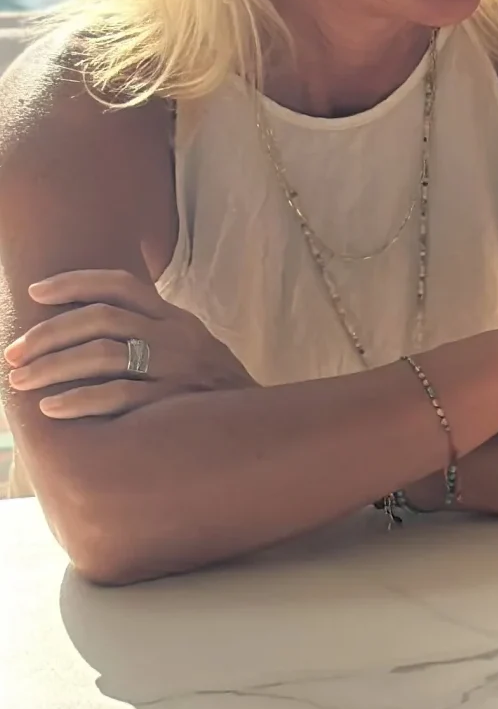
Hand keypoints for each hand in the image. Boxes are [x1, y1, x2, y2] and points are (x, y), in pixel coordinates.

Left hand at [6, 270, 254, 418]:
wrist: (263, 425)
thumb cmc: (211, 390)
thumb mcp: (191, 347)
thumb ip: (152, 332)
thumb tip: (90, 326)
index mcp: (176, 319)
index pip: (120, 285)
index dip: (74, 282)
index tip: (36, 292)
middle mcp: (176, 338)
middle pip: (100, 319)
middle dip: (48, 334)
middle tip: (13, 353)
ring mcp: (176, 370)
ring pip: (102, 356)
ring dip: (52, 367)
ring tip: (20, 381)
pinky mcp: (174, 404)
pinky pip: (118, 398)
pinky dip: (78, 400)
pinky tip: (51, 407)